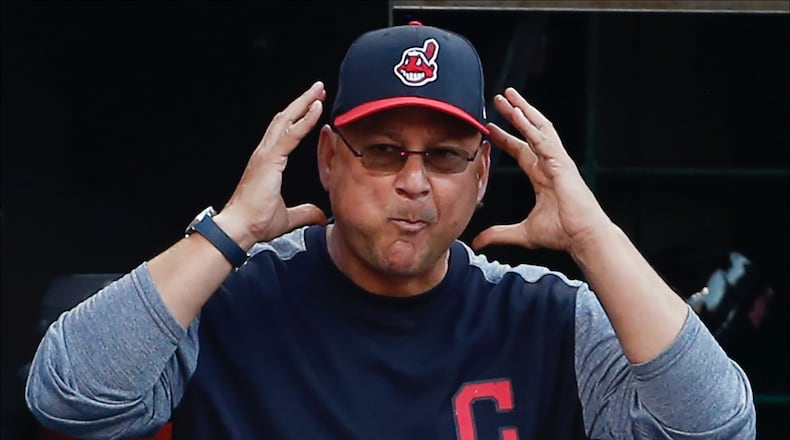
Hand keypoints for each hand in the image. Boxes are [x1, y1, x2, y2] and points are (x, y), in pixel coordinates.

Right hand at [218, 81, 327, 244]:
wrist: (239, 228)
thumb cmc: (256, 223)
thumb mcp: (288, 217)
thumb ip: (304, 213)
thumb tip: (320, 216)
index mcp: (268, 162)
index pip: (285, 132)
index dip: (299, 117)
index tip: (315, 106)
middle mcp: (265, 153)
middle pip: (285, 119)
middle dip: (302, 102)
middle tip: (318, 89)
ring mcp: (266, 154)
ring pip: (286, 120)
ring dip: (304, 103)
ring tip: (319, 90)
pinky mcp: (270, 159)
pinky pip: (291, 134)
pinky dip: (305, 119)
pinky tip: (317, 107)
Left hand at [472, 87, 611, 254]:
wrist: (583, 237)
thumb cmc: (562, 234)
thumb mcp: (522, 234)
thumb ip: (498, 234)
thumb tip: (477, 242)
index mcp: (543, 177)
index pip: (521, 151)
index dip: (506, 138)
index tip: (491, 129)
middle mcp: (550, 164)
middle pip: (530, 132)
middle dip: (515, 115)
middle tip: (500, 99)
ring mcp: (558, 162)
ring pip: (539, 129)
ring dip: (523, 111)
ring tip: (509, 96)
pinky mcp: (562, 164)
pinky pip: (544, 140)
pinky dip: (531, 126)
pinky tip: (519, 114)